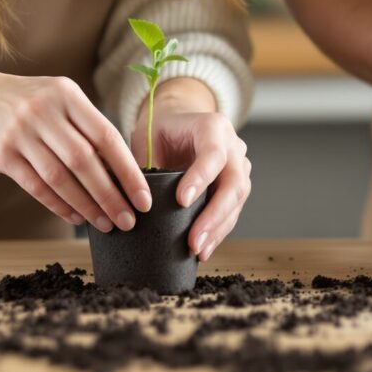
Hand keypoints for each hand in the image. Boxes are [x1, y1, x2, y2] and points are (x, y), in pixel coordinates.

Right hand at [0, 72, 151, 232]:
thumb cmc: (33, 104)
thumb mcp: (62, 99)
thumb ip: (88, 127)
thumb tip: (125, 172)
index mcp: (67, 94)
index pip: (106, 136)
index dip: (128, 171)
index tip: (143, 198)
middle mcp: (43, 111)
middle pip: (84, 161)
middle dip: (110, 195)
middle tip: (128, 220)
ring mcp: (20, 133)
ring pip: (60, 178)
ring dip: (86, 206)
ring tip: (105, 224)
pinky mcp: (2, 154)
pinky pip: (36, 187)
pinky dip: (59, 205)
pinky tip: (76, 217)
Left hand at [139, 104, 250, 261]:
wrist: (179, 122)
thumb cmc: (161, 129)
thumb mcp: (148, 136)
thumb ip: (144, 162)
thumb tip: (132, 200)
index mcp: (212, 127)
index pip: (213, 154)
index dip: (200, 178)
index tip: (182, 201)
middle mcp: (233, 146)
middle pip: (234, 183)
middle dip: (213, 216)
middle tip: (193, 240)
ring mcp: (238, 167)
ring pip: (236, 201)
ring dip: (217, 229)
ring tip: (198, 250)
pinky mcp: (236, 187)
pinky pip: (232, 211)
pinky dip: (218, 231)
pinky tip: (204, 249)